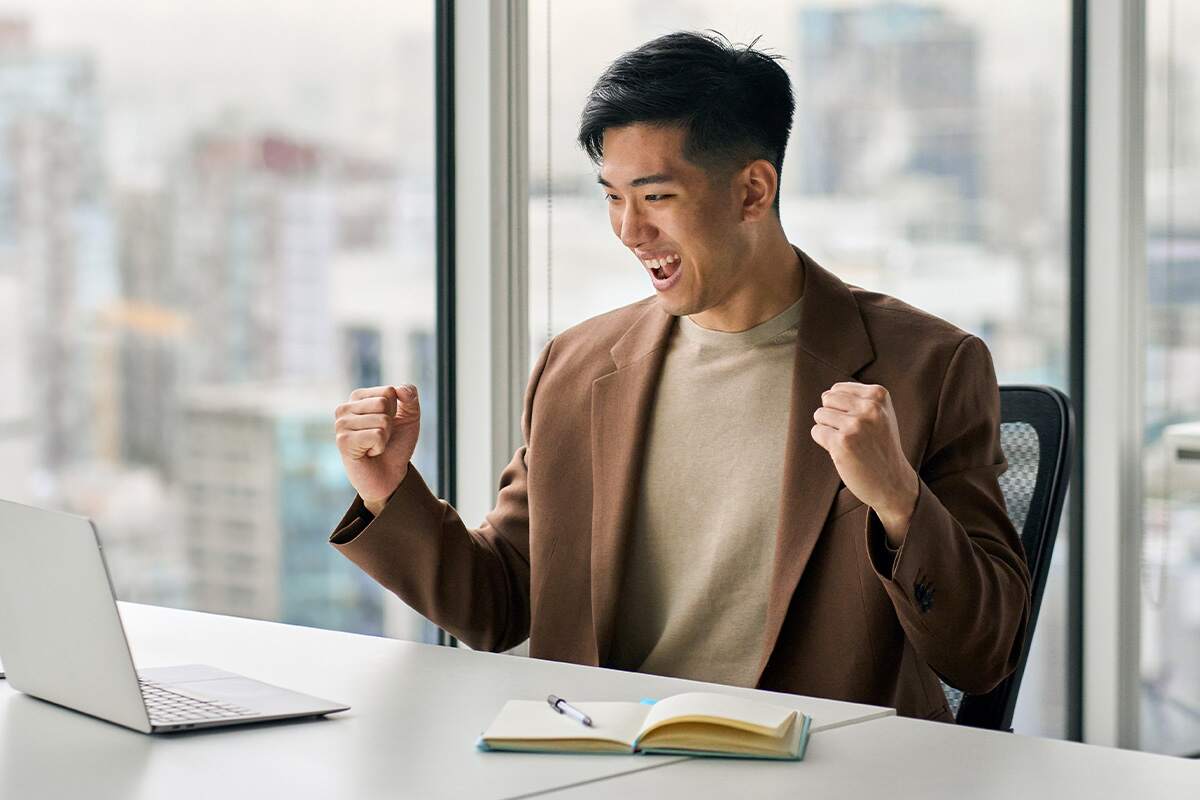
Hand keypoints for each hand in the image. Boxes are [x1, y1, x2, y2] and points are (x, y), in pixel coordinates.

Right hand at [334, 384, 420, 510]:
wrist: (389, 476)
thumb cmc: (396, 444)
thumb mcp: (410, 417)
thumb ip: (410, 397)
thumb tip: (400, 389)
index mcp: (358, 397)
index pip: (389, 391)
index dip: (397, 410)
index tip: (387, 424)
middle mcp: (344, 408)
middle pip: (384, 403)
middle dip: (391, 423)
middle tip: (380, 437)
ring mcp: (341, 425)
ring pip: (382, 420)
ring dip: (385, 437)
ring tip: (374, 446)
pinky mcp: (343, 441)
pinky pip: (377, 435)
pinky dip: (380, 447)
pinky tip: (368, 453)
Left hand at [810, 382, 918, 546]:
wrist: (893, 482)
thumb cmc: (881, 446)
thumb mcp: (881, 414)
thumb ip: (858, 399)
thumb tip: (825, 394)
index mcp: (879, 395)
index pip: (837, 389)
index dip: (841, 408)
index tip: (860, 424)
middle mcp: (869, 407)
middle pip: (827, 399)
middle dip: (832, 416)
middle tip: (852, 434)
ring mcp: (855, 425)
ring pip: (819, 414)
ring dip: (828, 429)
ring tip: (849, 442)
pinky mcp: (842, 443)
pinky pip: (817, 431)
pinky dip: (824, 442)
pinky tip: (842, 451)